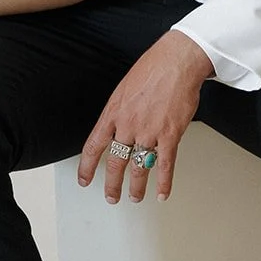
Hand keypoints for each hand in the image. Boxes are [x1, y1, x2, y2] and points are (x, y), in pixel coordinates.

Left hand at [77, 32, 213, 202]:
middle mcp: (127, 125)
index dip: (87, 167)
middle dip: (112, 184)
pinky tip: (162, 193)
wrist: (176, 62)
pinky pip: (165, 165)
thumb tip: (119, 128)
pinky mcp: (170, 135)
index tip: (84, 180)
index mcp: (112, 113)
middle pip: (115, 162)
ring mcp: (148, 132)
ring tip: (135, 197)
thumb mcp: (123, 90)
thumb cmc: (152, 70)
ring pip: (139, 168)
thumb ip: (120, 112)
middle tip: (112, 196)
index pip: (94, 146)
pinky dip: (164, 182)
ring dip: (136, 187)